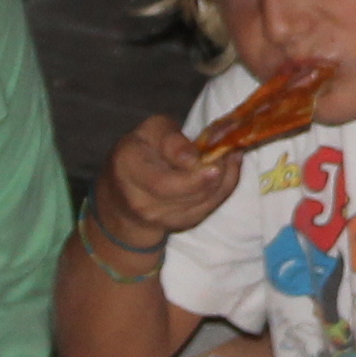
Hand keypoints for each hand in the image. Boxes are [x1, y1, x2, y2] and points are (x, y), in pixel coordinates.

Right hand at [90, 113, 243, 264]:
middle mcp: (139, 200)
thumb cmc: (142, 151)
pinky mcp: (177, 225)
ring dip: (224, 179)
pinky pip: (208, 209)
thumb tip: (194, 158)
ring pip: (202, 202)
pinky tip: (230, 169)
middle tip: (230, 152)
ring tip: (232, 156)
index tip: (214, 155)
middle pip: (187, 194)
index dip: (192, 173)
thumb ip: (171, 139)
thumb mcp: (151, 131)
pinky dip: (224, 189)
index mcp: (129, 166)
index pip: (162, 181)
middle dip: (215, 174)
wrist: (124, 195)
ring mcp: (158, 219)